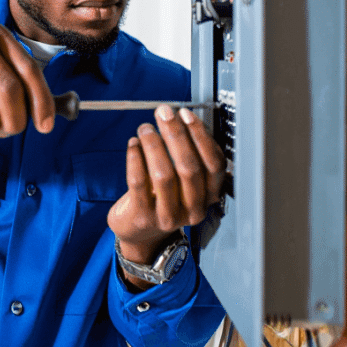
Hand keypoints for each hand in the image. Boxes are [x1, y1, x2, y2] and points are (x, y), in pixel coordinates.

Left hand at [107, 105, 226, 283]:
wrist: (140, 233)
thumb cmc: (163, 198)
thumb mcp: (184, 183)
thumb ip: (190, 156)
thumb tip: (182, 119)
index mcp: (209, 196)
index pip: (214, 164)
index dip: (201, 136)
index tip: (186, 115)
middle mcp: (193, 209)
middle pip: (189, 167)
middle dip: (176, 135)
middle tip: (164, 113)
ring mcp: (168, 216)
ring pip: (164, 174)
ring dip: (154, 144)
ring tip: (145, 128)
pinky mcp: (143, 217)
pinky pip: (139, 182)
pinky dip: (135, 158)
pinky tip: (133, 144)